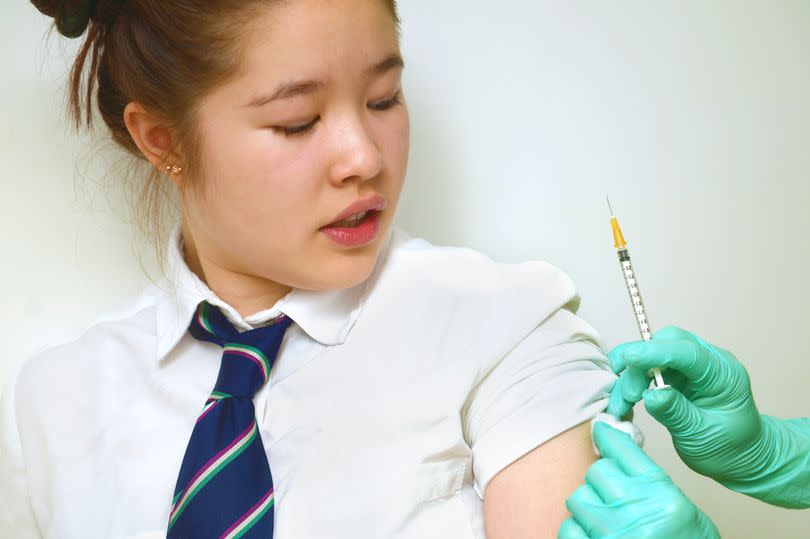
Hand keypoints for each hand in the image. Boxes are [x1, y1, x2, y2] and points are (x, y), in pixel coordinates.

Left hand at [558, 422, 719, 538]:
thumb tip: (616, 449)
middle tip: (615, 496)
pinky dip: (578, 531)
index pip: (622, 450)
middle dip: (603, 481)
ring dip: (589, 506)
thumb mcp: (680, 509)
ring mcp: (610, 532)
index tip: (601, 430)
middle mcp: (633, 510)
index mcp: (660, 495)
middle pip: (596, 472)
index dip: (608, 436)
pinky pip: (569, 528)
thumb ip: (649, 482)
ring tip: (607, 520)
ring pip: (579, 497)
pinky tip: (595, 535)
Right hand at [605, 326, 762, 482]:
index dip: (655, 352)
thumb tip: (652, 395)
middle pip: (666, 343)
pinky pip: (649, 368)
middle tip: (628, 396)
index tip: (627, 360)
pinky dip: (634, 382)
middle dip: (639, 364)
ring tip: (621, 406)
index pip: (687, 352)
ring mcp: (692, 367)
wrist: (741, 457)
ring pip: (652, 354)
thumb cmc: (729, 449)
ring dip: (632, 376)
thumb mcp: (701, 436)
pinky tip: (626, 402)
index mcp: (724, 375)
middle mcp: (708, 362)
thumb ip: (676, 413)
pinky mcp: (678, 374)